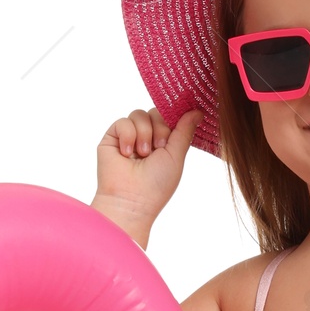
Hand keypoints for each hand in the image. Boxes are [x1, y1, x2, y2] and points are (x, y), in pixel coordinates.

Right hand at [93, 107, 200, 231]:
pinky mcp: (112, 138)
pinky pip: (123, 121)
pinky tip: (127, 153)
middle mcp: (146, 139)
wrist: (131, 200)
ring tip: (142, 155)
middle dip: (159, 129)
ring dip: (144, 134)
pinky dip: (128, 136)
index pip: (169, 118)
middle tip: (157, 150)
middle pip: (156, 112)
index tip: (171, 139)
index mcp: (164, 144)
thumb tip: (197, 111)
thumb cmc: (156, 185)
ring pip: (139, 114)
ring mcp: (129, 137)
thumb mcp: (177, 156)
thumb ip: (185, 131)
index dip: (172, 122)